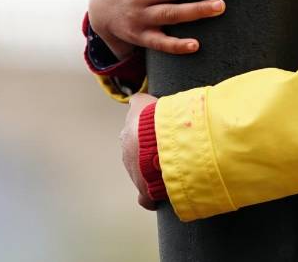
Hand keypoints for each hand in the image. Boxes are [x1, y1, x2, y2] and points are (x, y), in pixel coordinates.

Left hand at [121, 92, 158, 209]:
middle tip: (167, 151)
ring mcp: (134, 173)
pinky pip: (146, 198)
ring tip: (170, 168)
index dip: (148, 136)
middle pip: (138, 155)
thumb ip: (139, 100)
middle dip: (150, 154)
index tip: (159, 135)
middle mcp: (127, 154)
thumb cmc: (153, 120)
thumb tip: (135, 98)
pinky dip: (152, 198)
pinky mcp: (144, 191)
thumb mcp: (144, 101)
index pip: (134, 136)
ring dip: (153, 172)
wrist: (159, 142)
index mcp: (127, 135)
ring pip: (142, 174)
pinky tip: (161, 196)